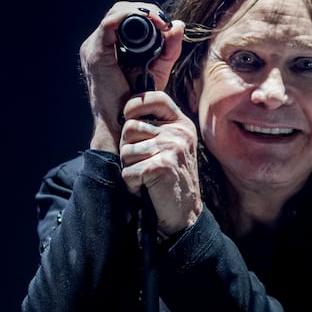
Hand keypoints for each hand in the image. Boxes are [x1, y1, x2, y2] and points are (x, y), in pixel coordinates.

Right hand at [79, 2, 184, 152]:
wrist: (125, 122)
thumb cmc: (139, 100)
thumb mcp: (159, 68)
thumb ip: (169, 48)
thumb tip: (179, 24)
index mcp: (110, 47)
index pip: (125, 16)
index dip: (147, 13)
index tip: (166, 22)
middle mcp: (98, 44)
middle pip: (119, 11)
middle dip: (145, 10)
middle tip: (164, 20)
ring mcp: (94, 48)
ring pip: (115, 13)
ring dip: (139, 11)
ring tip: (160, 21)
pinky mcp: (96, 54)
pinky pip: (109, 24)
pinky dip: (130, 17)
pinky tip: (149, 22)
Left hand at [119, 91, 201, 235]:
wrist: (186, 214)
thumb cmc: (173, 179)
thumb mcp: (172, 146)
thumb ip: (157, 128)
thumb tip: (126, 113)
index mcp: (182, 124)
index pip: (155, 98)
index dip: (135, 104)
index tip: (128, 115)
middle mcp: (179, 133)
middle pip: (130, 128)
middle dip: (128, 149)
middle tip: (143, 163)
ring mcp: (171, 149)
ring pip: (125, 151)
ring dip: (129, 168)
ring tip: (147, 177)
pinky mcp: (161, 167)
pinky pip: (127, 171)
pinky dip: (131, 184)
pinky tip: (146, 188)